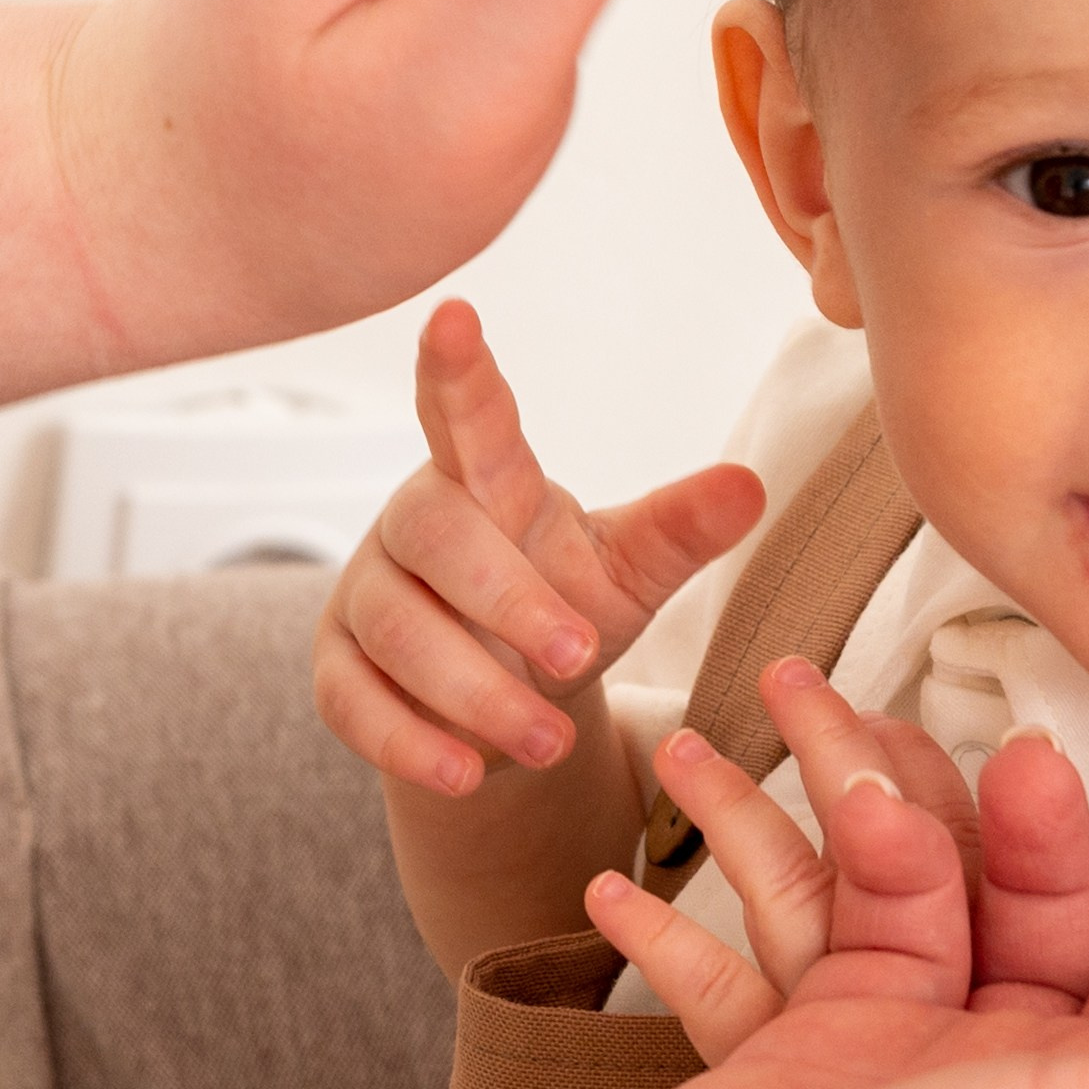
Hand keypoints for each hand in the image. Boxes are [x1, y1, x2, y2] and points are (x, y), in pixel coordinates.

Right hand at [314, 298, 762, 799]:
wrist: (507, 702)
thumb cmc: (565, 607)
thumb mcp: (629, 571)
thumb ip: (679, 529)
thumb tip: (751, 487)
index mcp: (487, 480)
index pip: (467, 415)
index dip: (457, 370)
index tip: (454, 315)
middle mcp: (414, 523)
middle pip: (437, 535)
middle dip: (507, 600)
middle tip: (578, 659)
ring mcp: (366, 595)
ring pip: (397, 629)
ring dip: (472, 691)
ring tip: (546, 741)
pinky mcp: (337, 670)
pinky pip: (352, 702)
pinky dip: (409, 742)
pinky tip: (463, 773)